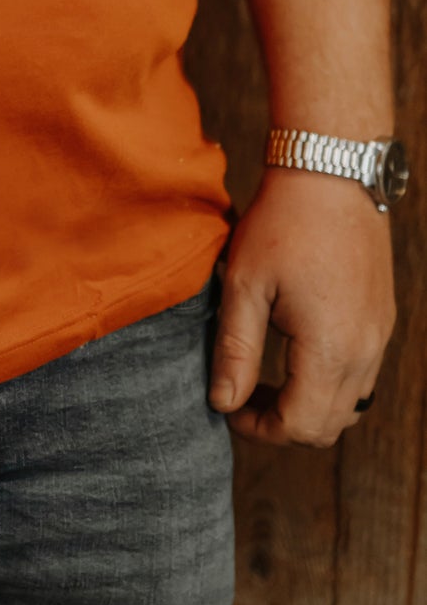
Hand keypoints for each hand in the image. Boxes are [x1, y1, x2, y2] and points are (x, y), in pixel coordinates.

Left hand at [209, 168, 394, 446]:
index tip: (227, 405)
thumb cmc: (282, 224)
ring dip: (308, 406)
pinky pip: (361, 377)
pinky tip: (294, 354)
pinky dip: (328, 384)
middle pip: (328, 427)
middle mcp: (366, 351)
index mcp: (330, 348)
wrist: (331, 175)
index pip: (301, 426)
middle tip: (241, 395)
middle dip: (282, 424)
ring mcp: (380, 337)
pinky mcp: (382, 321)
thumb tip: (222, 403)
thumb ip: (235, 350)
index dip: (259, 428)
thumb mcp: (244, 285)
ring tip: (265, 377)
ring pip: (349, 406)